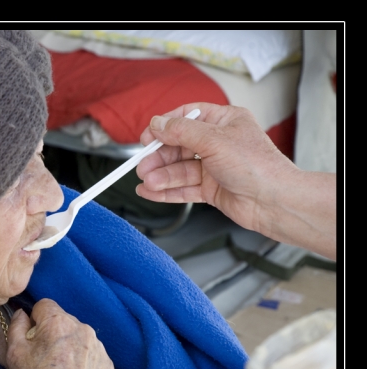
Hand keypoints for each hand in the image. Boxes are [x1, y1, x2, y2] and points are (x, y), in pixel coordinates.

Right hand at [6, 299, 113, 368]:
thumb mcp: (14, 354)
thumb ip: (16, 326)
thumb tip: (22, 314)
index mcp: (58, 322)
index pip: (44, 304)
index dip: (35, 319)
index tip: (33, 334)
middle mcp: (82, 328)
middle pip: (62, 320)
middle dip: (52, 332)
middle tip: (44, 355)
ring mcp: (98, 346)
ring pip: (78, 336)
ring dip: (69, 345)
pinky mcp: (107, 362)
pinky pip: (92, 353)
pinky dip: (83, 360)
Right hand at [135, 102, 295, 235]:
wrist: (275, 202)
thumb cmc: (257, 166)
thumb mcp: (214, 140)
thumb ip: (181, 131)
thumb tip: (158, 124)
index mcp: (225, 121)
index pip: (187, 117)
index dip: (165, 126)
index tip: (147, 137)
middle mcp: (219, 143)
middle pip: (179, 146)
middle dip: (160, 157)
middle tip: (143, 166)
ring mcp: (215, 168)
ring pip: (179, 169)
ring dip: (161, 176)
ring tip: (147, 182)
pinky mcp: (212, 189)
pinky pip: (184, 188)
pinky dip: (166, 191)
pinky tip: (150, 191)